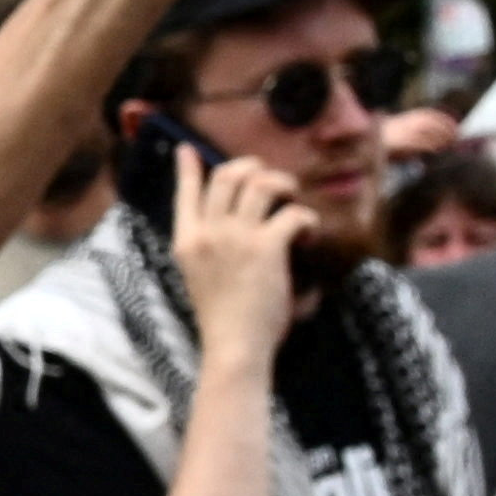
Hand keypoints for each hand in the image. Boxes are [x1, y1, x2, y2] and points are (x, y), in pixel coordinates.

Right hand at [166, 149, 312, 358]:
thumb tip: (228, 224)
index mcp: (186, 241)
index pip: (186, 193)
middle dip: (250, 167)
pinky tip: (309, 231)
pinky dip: (305, 218)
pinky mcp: (267, 248)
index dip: (188, 168)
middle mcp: (208, 232)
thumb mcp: (197, 277)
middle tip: (267, 177)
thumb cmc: (221, 319)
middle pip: (226, 176)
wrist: (234, 345)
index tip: (187, 149)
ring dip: (281, 183)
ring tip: (291, 196)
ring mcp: (237, 237)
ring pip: (259, 183)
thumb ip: (206, 248)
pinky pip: (291, 213)